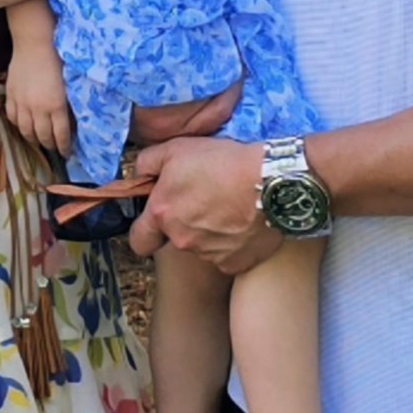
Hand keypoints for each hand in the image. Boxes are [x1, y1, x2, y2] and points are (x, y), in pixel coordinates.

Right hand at [2, 37, 74, 157]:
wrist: (35, 42)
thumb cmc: (58, 58)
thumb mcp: (70, 83)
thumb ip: (69, 104)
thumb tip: (71, 121)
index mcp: (56, 105)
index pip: (60, 134)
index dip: (64, 147)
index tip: (67, 153)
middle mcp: (38, 108)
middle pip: (42, 136)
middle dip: (50, 145)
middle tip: (54, 148)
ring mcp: (22, 103)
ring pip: (25, 130)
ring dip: (33, 139)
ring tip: (39, 141)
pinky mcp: (11, 96)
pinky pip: (13, 117)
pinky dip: (19, 125)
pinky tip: (25, 126)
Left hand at [127, 135, 282, 273]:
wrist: (273, 181)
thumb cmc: (225, 162)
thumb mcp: (177, 148)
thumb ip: (148, 163)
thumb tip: (138, 174)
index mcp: (163, 215)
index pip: (139, 240)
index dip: (146, 231)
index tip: (158, 221)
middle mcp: (182, 240)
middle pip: (175, 240)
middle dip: (184, 226)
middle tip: (205, 204)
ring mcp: (209, 255)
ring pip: (202, 248)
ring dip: (211, 233)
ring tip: (231, 208)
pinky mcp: (235, 264)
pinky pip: (228, 256)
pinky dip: (234, 244)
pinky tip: (245, 224)